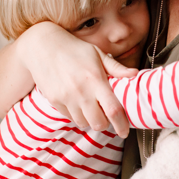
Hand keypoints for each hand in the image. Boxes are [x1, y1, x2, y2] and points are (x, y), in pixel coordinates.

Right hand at [17, 22, 136, 136]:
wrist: (43, 46)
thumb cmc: (74, 49)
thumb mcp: (97, 54)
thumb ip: (116, 68)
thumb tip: (135, 74)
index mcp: (95, 79)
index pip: (113, 110)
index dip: (122, 125)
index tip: (125, 132)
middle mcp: (81, 91)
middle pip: (98, 123)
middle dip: (105, 124)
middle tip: (105, 115)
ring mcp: (66, 98)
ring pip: (83, 123)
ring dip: (90, 120)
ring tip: (90, 106)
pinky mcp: (54, 101)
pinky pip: (70, 117)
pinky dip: (77, 114)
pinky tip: (77, 101)